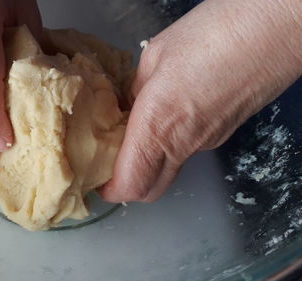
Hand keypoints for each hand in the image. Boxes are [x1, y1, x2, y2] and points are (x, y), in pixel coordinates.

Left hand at [99, 0, 301, 201]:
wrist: (275, 29)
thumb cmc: (215, 33)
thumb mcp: (156, 56)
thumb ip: (137, 88)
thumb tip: (129, 105)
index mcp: (158, 125)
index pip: (130, 184)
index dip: (109, 190)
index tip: (95, 179)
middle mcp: (185, 144)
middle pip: (150, 189)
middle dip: (126, 184)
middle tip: (109, 160)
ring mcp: (208, 142)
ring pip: (170, 169)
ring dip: (147, 160)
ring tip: (134, 129)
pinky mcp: (224, 132)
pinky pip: (189, 150)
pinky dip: (170, 143)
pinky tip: (168, 113)